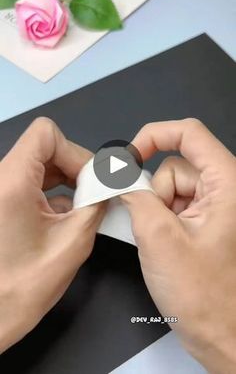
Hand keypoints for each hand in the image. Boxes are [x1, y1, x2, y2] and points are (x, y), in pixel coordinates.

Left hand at [0, 118, 104, 352]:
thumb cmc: (23, 286)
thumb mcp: (73, 241)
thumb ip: (96, 205)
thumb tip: (109, 185)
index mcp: (11, 182)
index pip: (46, 134)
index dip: (74, 152)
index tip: (89, 179)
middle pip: (44, 149)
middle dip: (74, 168)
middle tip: (93, 194)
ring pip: (39, 166)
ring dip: (65, 182)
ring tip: (81, 208)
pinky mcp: (1, 204)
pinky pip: (31, 184)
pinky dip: (52, 194)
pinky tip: (65, 218)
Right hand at [122, 119, 235, 372]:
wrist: (221, 334)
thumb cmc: (207, 298)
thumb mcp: (159, 240)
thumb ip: (135, 198)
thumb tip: (118, 175)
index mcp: (227, 184)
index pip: (189, 133)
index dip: (155, 136)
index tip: (130, 157)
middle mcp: (224, 190)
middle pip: (173, 167)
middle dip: (153, 194)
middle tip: (151, 227)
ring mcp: (214, 206)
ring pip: (168, 188)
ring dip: (156, 212)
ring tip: (163, 243)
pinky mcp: (204, 220)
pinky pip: (171, 205)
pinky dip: (159, 220)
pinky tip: (164, 245)